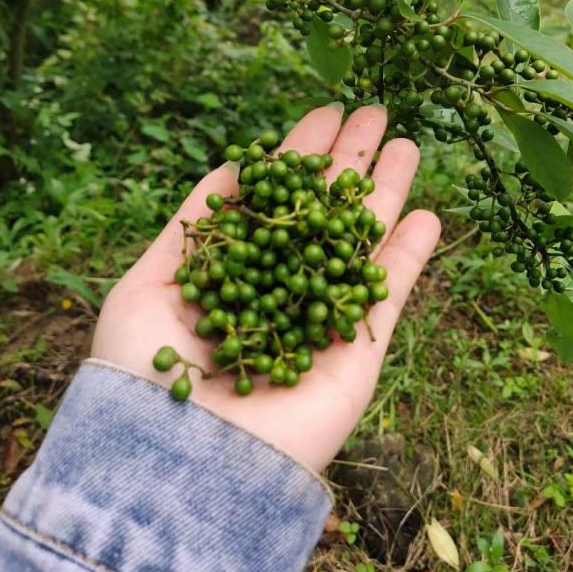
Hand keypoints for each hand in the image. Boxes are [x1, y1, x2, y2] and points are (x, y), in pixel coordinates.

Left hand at [92, 104, 439, 472]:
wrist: (181, 461)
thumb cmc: (146, 373)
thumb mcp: (149, 285)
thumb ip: (195, 226)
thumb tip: (235, 168)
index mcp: (235, 270)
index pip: (275, 200)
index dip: (300, 156)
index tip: (324, 114)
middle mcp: (281, 288)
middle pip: (323, 213)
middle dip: (348, 162)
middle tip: (375, 110)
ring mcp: (321, 318)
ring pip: (360, 243)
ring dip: (385, 194)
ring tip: (406, 143)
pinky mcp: (356, 353)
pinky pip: (389, 295)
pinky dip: (409, 255)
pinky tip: (426, 213)